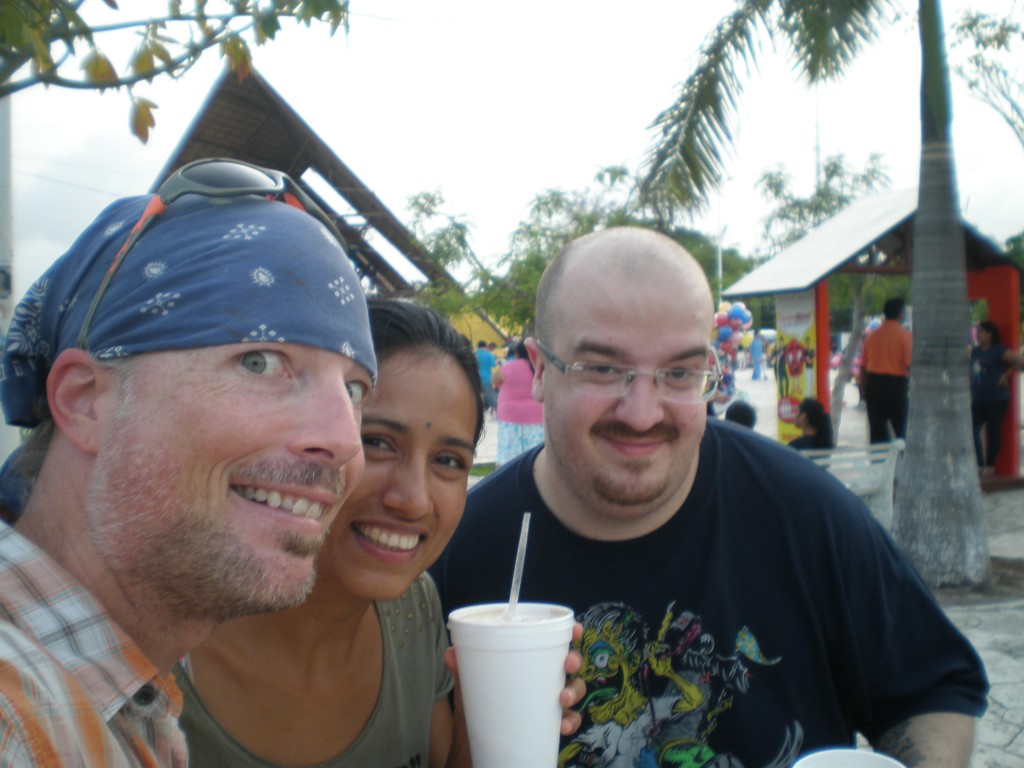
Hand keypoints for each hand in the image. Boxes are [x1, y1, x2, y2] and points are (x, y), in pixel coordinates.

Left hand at [443, 622, 585, 737]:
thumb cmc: (480, 708)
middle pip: (570, 665)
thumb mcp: (471, 687)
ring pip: (574, 691)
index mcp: (530, 663)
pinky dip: (570, 722)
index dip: (570, 634)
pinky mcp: (550, 725)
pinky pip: (570, 721)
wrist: (477, 745)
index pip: (553, 643)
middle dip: (574, 660)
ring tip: (562, 697)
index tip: (575, 629)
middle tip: (568, 664)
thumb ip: (464, 670)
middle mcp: (544, 680)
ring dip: (574, 691)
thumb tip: (450, 654)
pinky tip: (561, 725)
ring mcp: (549, 703)